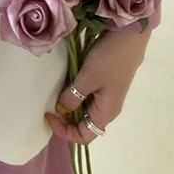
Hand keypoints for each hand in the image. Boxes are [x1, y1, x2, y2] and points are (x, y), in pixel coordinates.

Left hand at [44, 29, 151, 143]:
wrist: (127, 36)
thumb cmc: (109, 59)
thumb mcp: (88, 78)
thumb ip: (73, 96)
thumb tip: (61, 110)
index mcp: (106, 112)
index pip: (85, 136)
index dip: (65, 132)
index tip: (48, 115)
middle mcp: (106, 107)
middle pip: (83, 123)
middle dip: (64, 118)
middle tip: (46, 104)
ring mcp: (105, 93)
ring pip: (83, 107)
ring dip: (68, 104)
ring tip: (52, 92)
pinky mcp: (103, 81)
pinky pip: (85, 94)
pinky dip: (73, 91)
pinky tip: (63, 81)